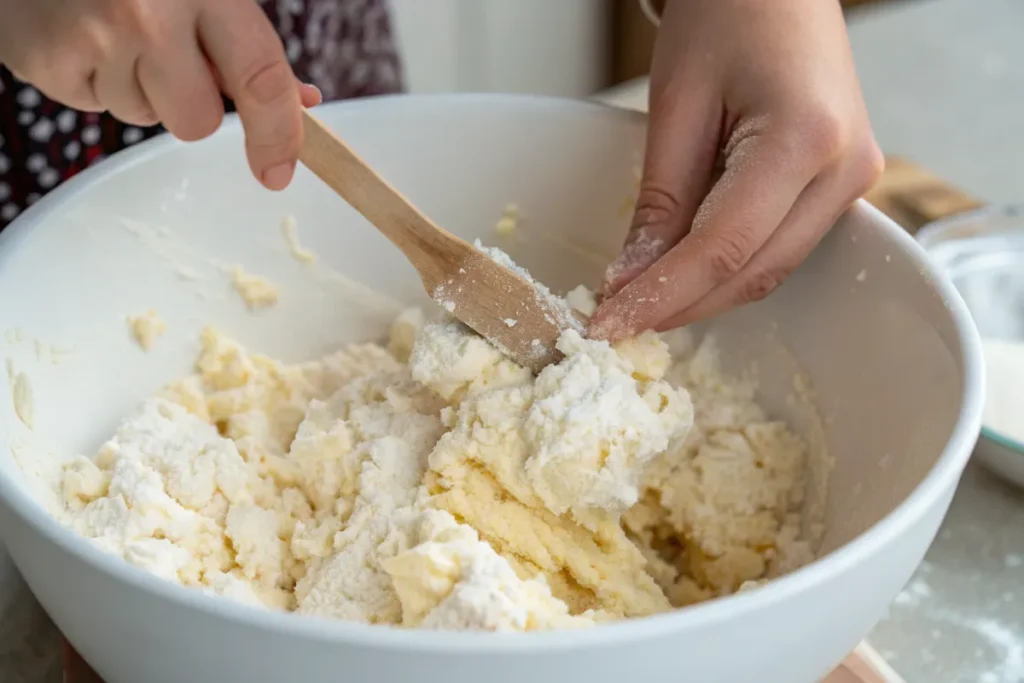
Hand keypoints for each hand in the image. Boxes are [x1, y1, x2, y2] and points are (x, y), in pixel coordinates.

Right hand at [0, 0, 321, 189]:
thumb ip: (250, 43)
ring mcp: (94, 35)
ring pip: (145, 119)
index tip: (278, 173)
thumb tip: (301, 102)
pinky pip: (92, 106)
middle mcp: (150, 12)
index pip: (260, 79)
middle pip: (199, 122)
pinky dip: (93, 80)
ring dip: (139, 88)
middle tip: (170, 57)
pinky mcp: (47, 57)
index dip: (277, 135)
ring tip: (116, 33)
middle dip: (193, 105)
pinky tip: (83, 35)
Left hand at [591, 0, 882, 340]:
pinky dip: (730, 266)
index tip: (612, 324)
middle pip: (754, 271)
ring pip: (771, 268)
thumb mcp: (678, 102)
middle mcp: (845, 168)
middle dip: (682, 305)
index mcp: (806, 139)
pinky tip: (685, 272)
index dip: (663, 295)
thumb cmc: (728, 11)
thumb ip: (661, 200)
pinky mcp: (841, 182)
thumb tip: (633, 279)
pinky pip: (782, 245)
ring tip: (642, 300)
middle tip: (619, 321)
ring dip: (706, 292)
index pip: (724, 247)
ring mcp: (854, 178)